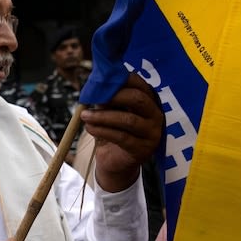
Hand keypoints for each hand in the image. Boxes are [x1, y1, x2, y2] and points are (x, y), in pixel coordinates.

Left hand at [82, 74, 163, 192]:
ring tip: (85, 115)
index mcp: (149, 100)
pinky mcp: (143, 149)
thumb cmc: (112, 130)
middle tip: (93, 97)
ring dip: (103, 116)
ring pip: (128, 120)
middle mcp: (155, 115)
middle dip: (113, 96)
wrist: (114, 161)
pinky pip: (121, 137)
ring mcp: (152, 133)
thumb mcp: (109, 111)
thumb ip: (106, 98)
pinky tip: (90, 128)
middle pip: (138, 99)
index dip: (121, 79)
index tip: (101, 80)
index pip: (140, 84)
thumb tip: (95, 85)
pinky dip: (102, 130)